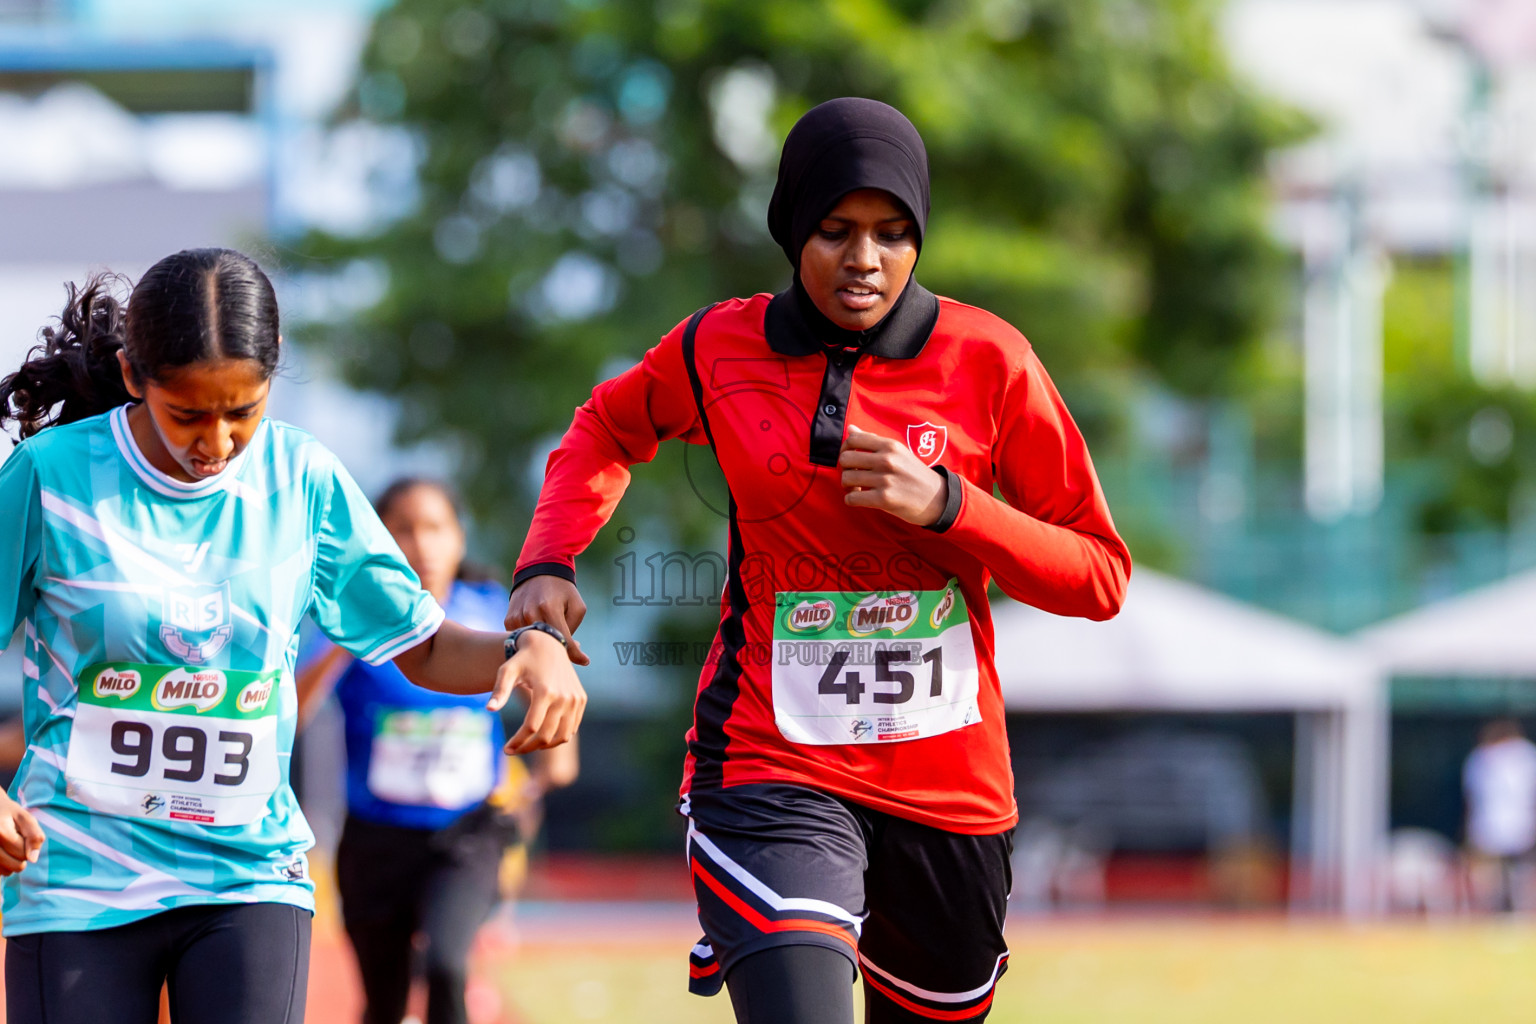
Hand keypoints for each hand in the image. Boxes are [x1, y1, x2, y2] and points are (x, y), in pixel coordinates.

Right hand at [0, 792, 42, 874]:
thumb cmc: (7, 813)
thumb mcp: (24, 817)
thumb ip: (34, 835)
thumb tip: (33, 859)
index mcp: (0, 832)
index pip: (24, 853)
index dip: (28, 845)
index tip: (21, 834)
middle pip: (16, 865)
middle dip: (21, 855)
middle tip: (15, 841)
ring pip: (6, 871)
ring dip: (12, 862)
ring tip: (7, 846)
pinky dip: (3, 866)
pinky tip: (1, 853)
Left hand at [493, 629, 587, 753]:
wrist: (548, 642)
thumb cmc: (522, 658)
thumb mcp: (507, 671)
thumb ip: (499, 691)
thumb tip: (489, 710)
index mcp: (545, 691)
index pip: (531, 727)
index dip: (517, 742)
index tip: (506, 749)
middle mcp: (564, 697)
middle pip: (546, 735)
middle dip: (528, 747)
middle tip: (514, 750)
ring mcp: (575, 699)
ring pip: (562, 736)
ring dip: (544, 746)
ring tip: (528, 745)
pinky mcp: (581, 699)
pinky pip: (572, 727)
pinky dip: (558, 736)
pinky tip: (542, 735)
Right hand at [506, 576, 589, 665]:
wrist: (538, 571)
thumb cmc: (562, 590)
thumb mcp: (576, 605)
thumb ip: (573, 628)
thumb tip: (572, 652)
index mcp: (549, 608)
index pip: (563, 639)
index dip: (574, 653)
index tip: (585, 660)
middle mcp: (531, 613)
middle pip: (546, 644)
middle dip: (558, 649)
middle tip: (566, 649)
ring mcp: (517, 617)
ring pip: (533, 643)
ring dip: (543, 644)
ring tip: (552, 638)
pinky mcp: (509, 620)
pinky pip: (522, 638)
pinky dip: (531, 639)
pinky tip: (538, 632)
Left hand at [838, 424, 947, 525]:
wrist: (936, 498)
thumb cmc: (913, 473)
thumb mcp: (898, 452)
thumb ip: (873, 440)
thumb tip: (850, 429)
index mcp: (890, 445)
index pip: (853, 439)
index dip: (845, 449)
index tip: (850, 458)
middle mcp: (887, 460)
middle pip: (845, 459)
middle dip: (845, 469)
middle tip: (853, 475)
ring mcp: (885, 480)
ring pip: (846, 478)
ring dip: (847, 486)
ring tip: (857, 488)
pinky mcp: (884, 499)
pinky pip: (852, 498)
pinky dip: (851, 499)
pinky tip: (859, 498)